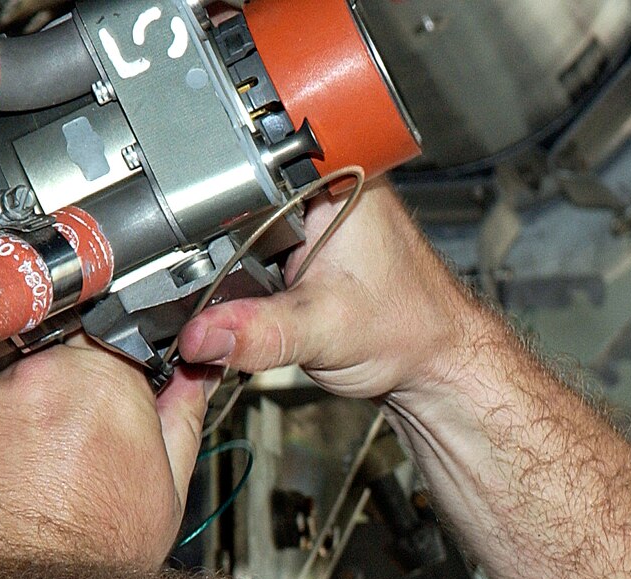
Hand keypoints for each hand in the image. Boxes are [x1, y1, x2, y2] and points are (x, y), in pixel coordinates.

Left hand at [0, 338, 214, 578]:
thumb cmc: (96, 561)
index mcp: (96, 381)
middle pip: (36, 374)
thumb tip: (188, 380)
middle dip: (47, 410)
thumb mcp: (166, 489)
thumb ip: (177, 418)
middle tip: (61, 467)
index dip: (99, 376)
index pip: (97, 340)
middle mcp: (27, 381)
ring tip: (20, 496)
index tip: (98, 404)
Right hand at [174, 182, 488, 403]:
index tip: (195, 232)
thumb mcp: (323, 330)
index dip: (210, 195)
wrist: (435, 366)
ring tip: (257, 286)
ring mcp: (319, 214)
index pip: (248, 160)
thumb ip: (257, 332)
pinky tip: (263, 291)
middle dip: (219, 235)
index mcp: (338, 176)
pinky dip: (248, 272)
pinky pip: (259, 247)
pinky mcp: (311, 244)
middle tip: (238, 276)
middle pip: (239, 191)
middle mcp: (328, 184)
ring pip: (244, 222)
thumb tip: (199, 334)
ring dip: (232, 255)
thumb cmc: (413, 332)